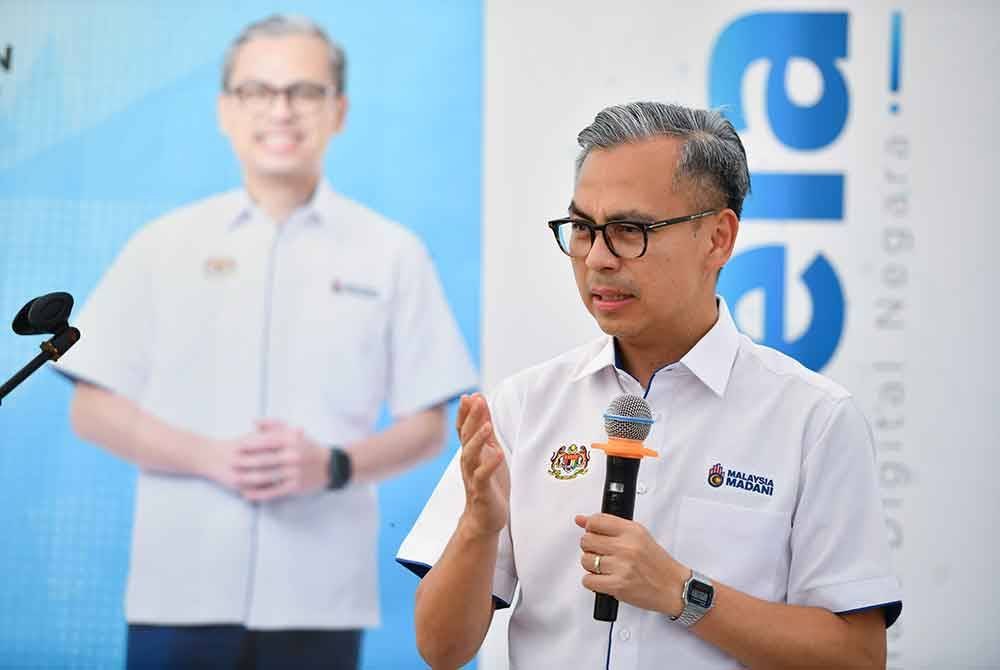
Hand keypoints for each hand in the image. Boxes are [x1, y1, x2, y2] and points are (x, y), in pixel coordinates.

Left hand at [204, 419, 331, 501]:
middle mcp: (293, 456)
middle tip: (230, 464)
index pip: (265, 441)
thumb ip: (273, 425)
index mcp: (291, 440)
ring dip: (248, 479)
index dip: (249, 445)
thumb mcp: (294, 432)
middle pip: (263, 460)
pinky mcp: (295, 486)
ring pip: (266, 477)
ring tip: (234, 479)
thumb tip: (253, 421)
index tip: (235, 447)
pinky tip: (246, 494)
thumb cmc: (307, 447)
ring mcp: (294, 472)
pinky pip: (272, 491)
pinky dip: (258, 494)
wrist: (330, 465)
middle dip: (244, 463)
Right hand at [456, 393, 509, 538]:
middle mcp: (468, 461)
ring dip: (477, 439)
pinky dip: (489, 465)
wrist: (484, 517)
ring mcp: (473, 476)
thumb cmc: (489, 482)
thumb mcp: (489, 451)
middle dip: (471, 418)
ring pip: (470, 455)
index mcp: (471, 451)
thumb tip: (481, 403)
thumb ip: (485, 429)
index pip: (464, 428)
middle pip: (466, 436)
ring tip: (487, 426)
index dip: (466, 412)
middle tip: (475, 400)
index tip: (469, 395)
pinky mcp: (481, 491)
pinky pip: (482, 476)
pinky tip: (498, 454)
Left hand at [575, 513, 688, 616]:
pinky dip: (592, 582)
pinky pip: (588, 581)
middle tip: (601, 552)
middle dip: (590, 547)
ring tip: (606, 567)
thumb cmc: (657, 563)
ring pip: (586, 561)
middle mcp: (626, 547)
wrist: (673, 587)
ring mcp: (621, 566)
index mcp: (632, 531)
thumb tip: (581, 519)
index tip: (592, 532)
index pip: (596, 521)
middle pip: (587, 540)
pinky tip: (604, 579)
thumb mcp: (639, 536)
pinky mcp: (618, 585)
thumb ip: (610, 525)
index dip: (590, 527)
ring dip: (592, 565)